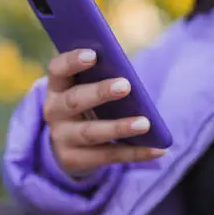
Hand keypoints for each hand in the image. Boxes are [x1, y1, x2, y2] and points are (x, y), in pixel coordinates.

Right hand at [43, 49, 166, 175]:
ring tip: (145, 123)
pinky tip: (158, 149)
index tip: (93, 54)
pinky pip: (109, 155)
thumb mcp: (88, 90)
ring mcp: (62, 138)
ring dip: (120, 127)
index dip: (72, 61)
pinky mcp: (74, 160)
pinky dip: (136, 153)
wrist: (71, 147)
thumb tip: (131, 78)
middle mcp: (54, 112)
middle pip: (75, 100)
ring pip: (92, 132)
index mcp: (58, 87)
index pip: (58, 69)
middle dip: (100, 92)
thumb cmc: (89, 106)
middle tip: (125, 85)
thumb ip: (103, 78)